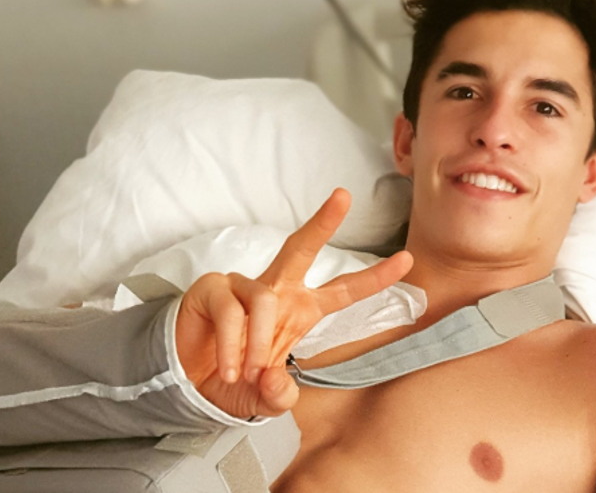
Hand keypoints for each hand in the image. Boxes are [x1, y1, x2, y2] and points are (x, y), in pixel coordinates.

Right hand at [175, 188, 412, 418]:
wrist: (189, 385)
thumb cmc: (235, 381)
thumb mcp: (266, 399)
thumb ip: (279, 395)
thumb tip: (275, 381)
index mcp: (300, 310)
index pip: (343, 291)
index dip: (374, 278)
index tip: (407, 260)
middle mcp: (276, 290)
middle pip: (302, 248)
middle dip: (323, 221)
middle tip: (343, 196)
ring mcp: (242, 286)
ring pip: (265, 301)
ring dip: (257, 343)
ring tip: (245, 372)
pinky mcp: (212, 288)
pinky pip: (231, 312)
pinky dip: (232, 345)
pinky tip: (227, 366)